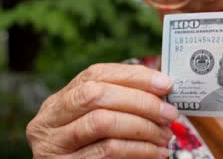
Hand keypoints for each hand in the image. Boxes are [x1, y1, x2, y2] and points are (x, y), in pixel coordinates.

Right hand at [26, 63, 177, 158]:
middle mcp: (50, 118)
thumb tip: (162, 87)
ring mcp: (54, 144)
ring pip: (103, 121)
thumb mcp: (101, 118)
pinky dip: (139, 149)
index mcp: (61, 99)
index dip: (134, 76)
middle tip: (170, 113)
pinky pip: (107, 151)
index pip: (96, 73)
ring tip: (165, 135)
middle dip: (141, 102)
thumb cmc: (95, 147)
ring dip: (143, 127)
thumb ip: (122, 102)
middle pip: (97, 95)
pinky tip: (156, 152)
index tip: (166, 84)